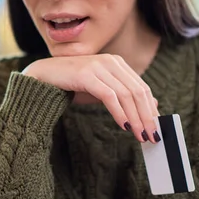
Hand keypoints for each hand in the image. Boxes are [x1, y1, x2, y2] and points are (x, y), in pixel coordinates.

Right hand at [23, 55, 159, 142]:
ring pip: (126, 94)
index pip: (142, 87)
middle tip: (151, 135)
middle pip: (138, 91)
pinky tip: (124, 126)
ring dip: (135, 118)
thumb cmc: (72, 85)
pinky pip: (109, 96)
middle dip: (146, 116)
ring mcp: (99, 66)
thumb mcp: (101, 91)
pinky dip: (119, 112)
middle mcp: (111, 62)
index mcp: (117, 63)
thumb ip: (123, 96)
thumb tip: (152, 105)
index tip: (156, 128)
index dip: (151, 109)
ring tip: (139, 134)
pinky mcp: (87, 74)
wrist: (42, 77)